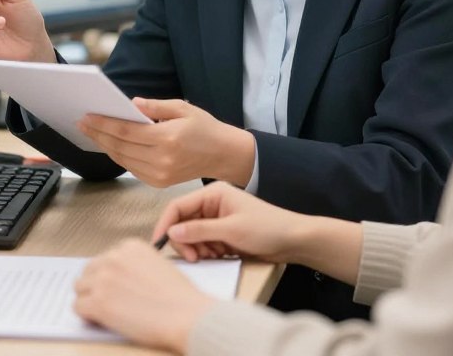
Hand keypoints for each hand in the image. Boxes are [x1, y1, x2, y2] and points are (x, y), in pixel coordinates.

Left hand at [73, 238, 214, 353]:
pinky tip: (101, 320)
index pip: (105, 257)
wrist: (186, 314)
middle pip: (89, 270)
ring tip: (105, 311)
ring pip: (80, 287)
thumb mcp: (158, 265)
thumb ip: (135, 265)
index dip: (108, 274)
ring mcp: (103, 279)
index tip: (114, 285)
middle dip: (96, 285)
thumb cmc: (179, 296)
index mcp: (130, 246)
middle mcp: (114, 258)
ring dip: (89, 298)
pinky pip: (78, 307)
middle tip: (108, 300)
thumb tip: (120, 278)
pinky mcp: (98, 302)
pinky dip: (87, 315)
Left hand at [78, 98, 254, 187]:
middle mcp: (162, 160)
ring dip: (104, 145)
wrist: (222, 155)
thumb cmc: (204, 128)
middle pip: (120, 147)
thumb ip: (156, 106)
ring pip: (122, 159)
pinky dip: (117, 155)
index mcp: (168, 139)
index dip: (104, 124)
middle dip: (98, 134)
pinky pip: (131, 168)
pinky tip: (109, 144)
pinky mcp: (158, 182)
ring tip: (91, 132)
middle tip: (82, 122)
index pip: (127, 132)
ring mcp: (160, 174)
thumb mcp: (183, 108)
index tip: (87, 116)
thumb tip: (132, 103)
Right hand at [152, 183, 363, 284]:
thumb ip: (199, 231)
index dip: (166, 224)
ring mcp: (217, 218)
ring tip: (213, 256)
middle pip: (182, 222)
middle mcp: (211, 203)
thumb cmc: (266, 228)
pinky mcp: (222, 232)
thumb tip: (171, 232)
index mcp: (212, 193)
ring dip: (196, 248)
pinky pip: (203, 243)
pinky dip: (206, 252)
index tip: (159, 244)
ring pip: (191, 235)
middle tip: (194, 258)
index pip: (178, 206)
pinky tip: (219, 255)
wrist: (293, 240)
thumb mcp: (231, 230)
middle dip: (185, 241)